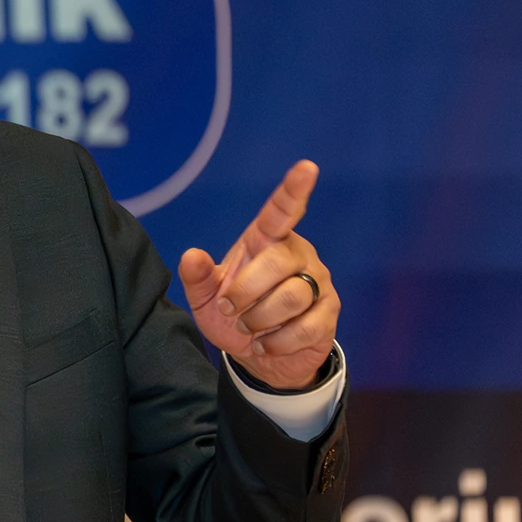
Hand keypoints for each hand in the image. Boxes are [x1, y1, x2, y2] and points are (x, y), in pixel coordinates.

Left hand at [178, 160, 338, 390]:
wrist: (259, 355)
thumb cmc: (234, 315)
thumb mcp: (206, 299)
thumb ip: (197, 277)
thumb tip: (191, 256)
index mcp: (265, 242)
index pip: (280, 212)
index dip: (293, 191)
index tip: (307, 167)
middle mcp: (296, 254)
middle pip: (277, 263)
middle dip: (246, 292)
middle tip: (230, 310)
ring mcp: (318, 282)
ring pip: (291, 297)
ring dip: (260, 320)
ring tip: (250, 328)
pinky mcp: (329, 312)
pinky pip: (305, 327)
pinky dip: (277, 342)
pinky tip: (268, 342)